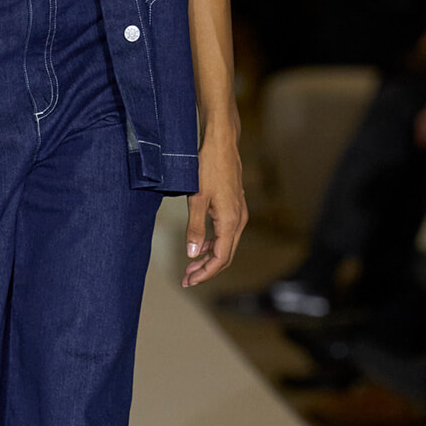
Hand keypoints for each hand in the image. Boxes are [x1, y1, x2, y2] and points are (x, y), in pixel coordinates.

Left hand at [183, 131, 247, 286]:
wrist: (221, 144)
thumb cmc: (208, 168)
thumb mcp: (196, 199)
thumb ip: (194, 228)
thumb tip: (192, 254)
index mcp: (230, 221)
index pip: (220, 258)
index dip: (205, 273)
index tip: (189, 280)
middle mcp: (239, 220)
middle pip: (225, 256)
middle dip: (206, 269)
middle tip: (187, 278)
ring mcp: (238, 213)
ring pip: (226, 245)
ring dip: (209, 257)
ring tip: (190, 266)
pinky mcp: (235, 206)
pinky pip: (226, 233)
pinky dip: (213, 243)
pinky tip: (200, 245)